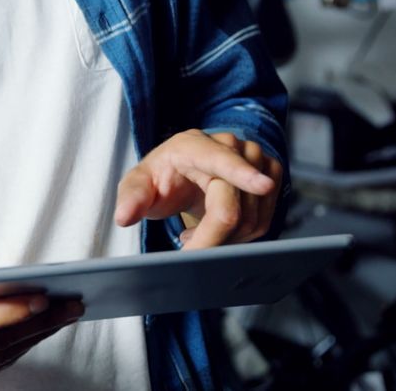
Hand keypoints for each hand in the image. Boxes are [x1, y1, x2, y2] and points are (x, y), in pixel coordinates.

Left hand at [114, 129, 282, 249]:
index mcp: (194, 145)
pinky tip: (217, 229)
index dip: (242, 174)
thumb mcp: (138, 185)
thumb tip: (124, 217)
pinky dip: (239, 236)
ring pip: (251, 219)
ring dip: (223, 239)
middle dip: (210, 239)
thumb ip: (131, 198)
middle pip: (232, 208)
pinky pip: (263, 221)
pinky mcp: (271, 176)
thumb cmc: (162, 177)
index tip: (262, 185)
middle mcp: (230, 146)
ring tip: (197, 231)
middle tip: (187, 249)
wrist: (184, 173)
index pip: (221, 161)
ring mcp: (255, 160)